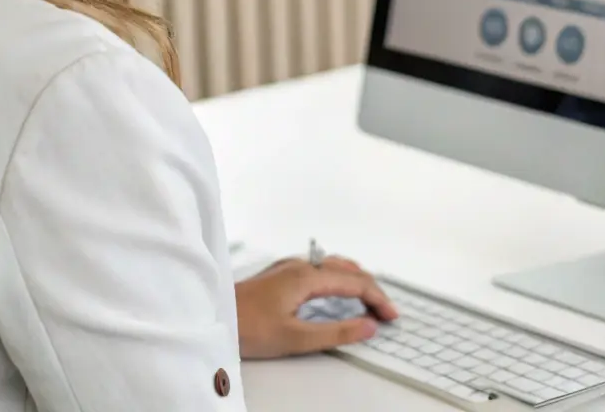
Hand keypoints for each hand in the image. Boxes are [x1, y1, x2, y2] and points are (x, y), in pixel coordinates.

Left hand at [234, 254, 398, 359]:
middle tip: (386, 312)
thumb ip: (335, 332)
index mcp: (306, 276)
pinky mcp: (280, 274)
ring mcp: (288, 267)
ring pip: (334, 266)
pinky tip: (337, 291)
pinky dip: (340, 279)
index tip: (391, 317)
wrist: (213, 318)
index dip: (378, 299)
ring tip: (369, 302)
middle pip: (347, 270)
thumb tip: (368, 326)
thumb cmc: (246, 328)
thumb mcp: (295, 338)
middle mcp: (299, 265)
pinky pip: (320, 269)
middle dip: (371, 289)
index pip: (355, 282)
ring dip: (356, 282)